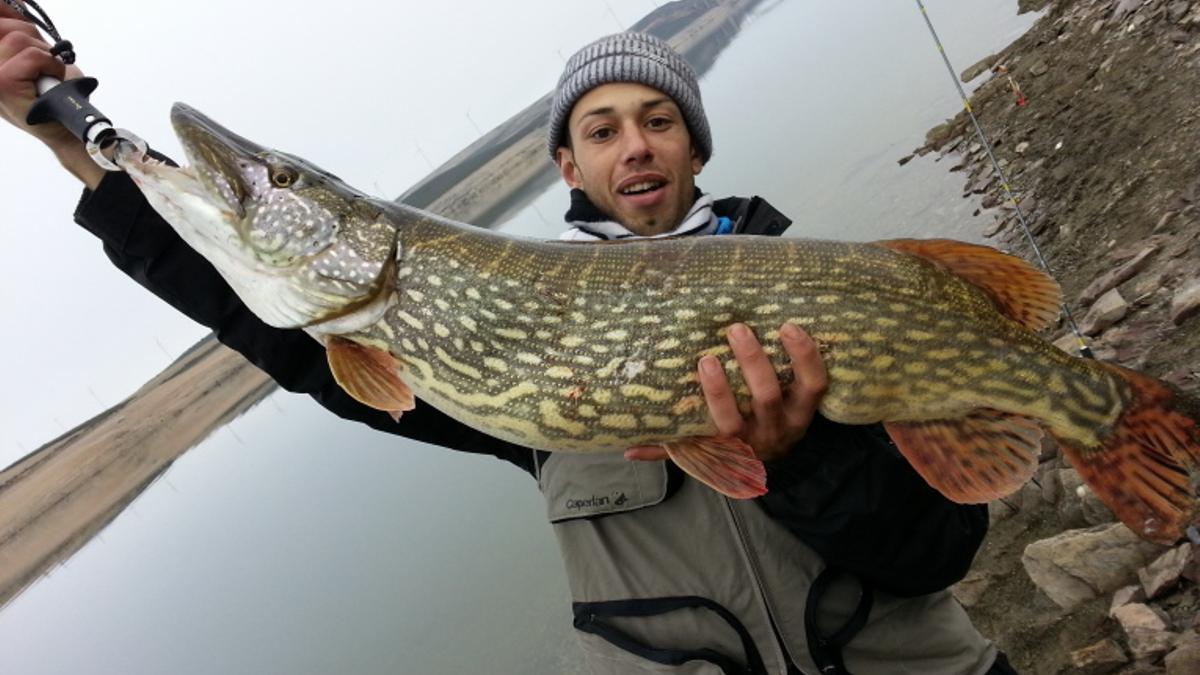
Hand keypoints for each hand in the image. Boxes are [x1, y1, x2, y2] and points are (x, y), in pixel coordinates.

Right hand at [0, 3, 102, 186]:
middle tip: (44, 60)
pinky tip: (51, 79)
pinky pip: (33, 56)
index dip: (6, 10)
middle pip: (6, 27)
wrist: (67, 125)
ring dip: (45, 55)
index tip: (18, 10)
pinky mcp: (3, 82)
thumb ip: (16, 27)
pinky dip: (52, 64)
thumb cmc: (52, 93)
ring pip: (19, 39)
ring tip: (46, 73)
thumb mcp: (32, 52)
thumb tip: (15, 2)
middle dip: (32, 37)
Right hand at [626, 322, 827, 461]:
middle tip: (736, 330)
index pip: (728, 421)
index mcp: (738, 444)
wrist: (778, 461)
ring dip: (788, 355)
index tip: (705, 361)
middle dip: (751, 363)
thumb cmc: (731, 446)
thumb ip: (668, 450)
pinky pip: (818, 382)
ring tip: (777, 325)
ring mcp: (795, 419)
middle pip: (764, 398)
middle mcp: (769, 432)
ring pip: (798, 389)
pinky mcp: (811, 406)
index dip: (719, 393)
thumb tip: (626, 449)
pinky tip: (796, 329)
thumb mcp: (702, 454)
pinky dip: (809, 356)